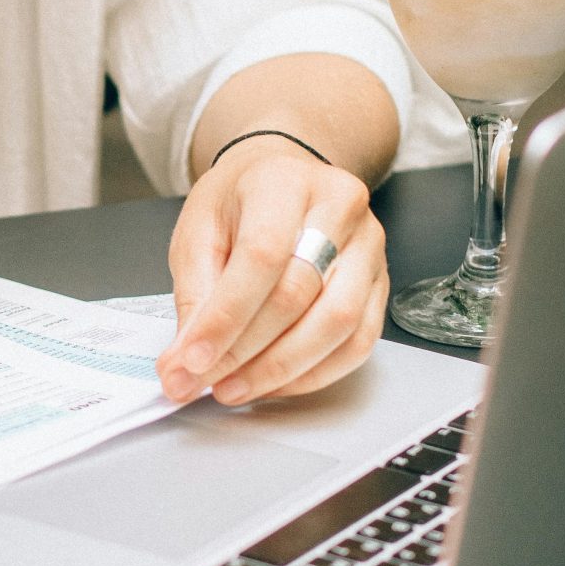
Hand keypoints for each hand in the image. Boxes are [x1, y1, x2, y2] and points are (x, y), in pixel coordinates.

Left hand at [157, 137, 388, 405]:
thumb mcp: (198, 230)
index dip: (226, 317)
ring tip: (235, 387)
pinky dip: (314, 373)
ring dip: (282, 369)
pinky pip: (359, 342)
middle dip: (246, 351)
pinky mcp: (381, 283)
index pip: (261, 255)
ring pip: (338, 323)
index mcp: (283, 182)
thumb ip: (193, 296)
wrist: (282, 178)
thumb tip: (183, 366)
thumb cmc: (240, 202)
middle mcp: (338, 207)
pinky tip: (276, 381)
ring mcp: (369, 245)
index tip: (192, 361)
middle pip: (299, 293)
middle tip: (204, 380)